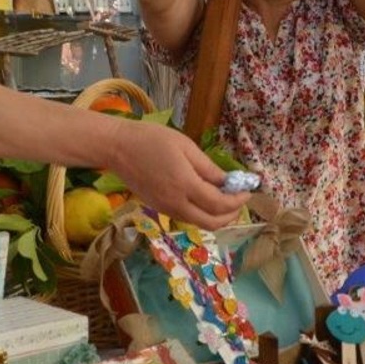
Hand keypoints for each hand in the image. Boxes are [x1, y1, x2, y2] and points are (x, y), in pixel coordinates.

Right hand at [106, 121, 248, 228]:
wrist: (117, 149)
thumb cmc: (151, 140)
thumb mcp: (185, 146)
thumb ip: (208, 168)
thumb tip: (228, 182)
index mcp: (185, 185)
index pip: (220, 204)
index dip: (238, 200)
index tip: (248, 191)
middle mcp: (176, 204)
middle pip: (212, 222)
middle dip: (231, 214)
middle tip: (240, 200)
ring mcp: (166, 209)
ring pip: (200, 223)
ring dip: (217, 216)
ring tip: (226, 198)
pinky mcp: (159, 209)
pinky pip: (187, 217)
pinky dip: (202, 213)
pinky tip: (206, 198)